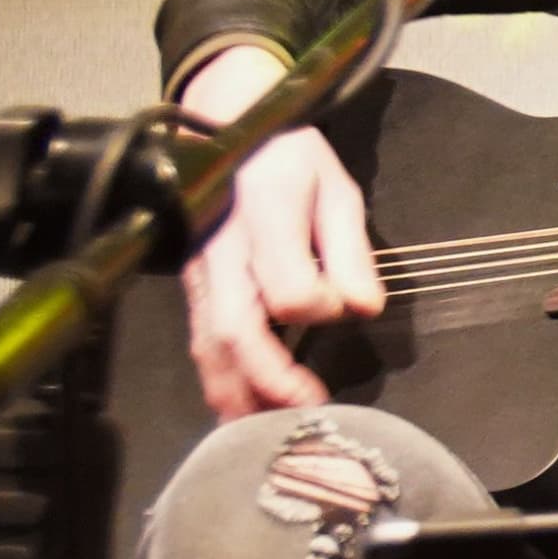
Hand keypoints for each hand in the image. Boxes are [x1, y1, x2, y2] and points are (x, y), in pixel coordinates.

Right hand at [174, 43, 384, 419]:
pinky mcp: (194, 284)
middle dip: (269, 381)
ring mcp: (201, 272)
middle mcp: (222, 252)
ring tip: (264, 433)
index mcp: (264, 218)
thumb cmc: (288, 157)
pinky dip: (217, 377)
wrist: (227, 125)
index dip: (320, 307)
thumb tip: (363, 308)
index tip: (347, 304)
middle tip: (307, 411)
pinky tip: (235, 406)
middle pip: (237, 331)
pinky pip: (200, 338)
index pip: (290, 289)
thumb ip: (351, 251)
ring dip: (236, 393)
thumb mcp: (337, 189)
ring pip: (209, 343)